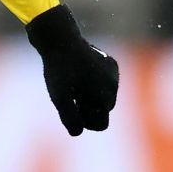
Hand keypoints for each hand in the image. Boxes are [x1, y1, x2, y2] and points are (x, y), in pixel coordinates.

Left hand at [26, 4, 118, 135]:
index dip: (85, 120)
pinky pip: (104, 82)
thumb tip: (77, 132)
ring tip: (74, 83)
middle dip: (88, 108)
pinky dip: (93, 83)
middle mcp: (114, 84)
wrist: (60, 38)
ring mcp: (114, 73)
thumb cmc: (58, 70)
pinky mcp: (111, 63)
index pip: (101, 124)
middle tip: (70, 95)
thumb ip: (69, 117)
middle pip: (103, 111)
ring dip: (90, 95)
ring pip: (104, 96)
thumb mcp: (59, 96)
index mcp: (105, 94)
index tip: (72, 108)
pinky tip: (79, 73)